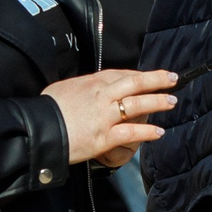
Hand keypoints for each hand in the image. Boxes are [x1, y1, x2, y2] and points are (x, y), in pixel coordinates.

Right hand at [44, 68, 178, 166]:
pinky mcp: (105, 137)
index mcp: (92, 83)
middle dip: (156, 80)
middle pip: (135, 83)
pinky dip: (147, 132)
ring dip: (158, 102)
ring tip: (171, 102)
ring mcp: (105, 116)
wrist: (39, 129)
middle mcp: (102, 96)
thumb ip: (81, 87)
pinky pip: (132, 132)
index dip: (140, 74)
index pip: (122, 74)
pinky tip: (159, 133)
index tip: (150, 76)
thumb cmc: (48, 109)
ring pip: (138, 104)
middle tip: (172, 79)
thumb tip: (88, 89)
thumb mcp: (64, 89)